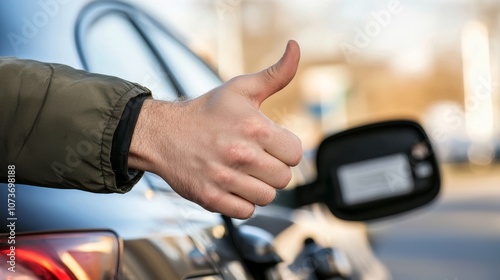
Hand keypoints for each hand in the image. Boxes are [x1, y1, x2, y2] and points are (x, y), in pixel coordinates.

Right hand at [128, 40, 301, 218]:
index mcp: (256, 128)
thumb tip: (296, 47)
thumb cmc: (207, 111)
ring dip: (258, 186)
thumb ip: (276, 74)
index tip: (270, 144)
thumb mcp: (242, 88)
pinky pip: (246, 211)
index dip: (285, 149)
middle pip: (284, 178)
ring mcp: (225, 179)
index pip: (296, 153)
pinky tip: (231, 185)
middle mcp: (242, 155)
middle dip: (272, 168)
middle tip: (255, 158)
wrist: (164, 133)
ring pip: (267, 197)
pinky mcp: (211, 198)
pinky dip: (242, 202)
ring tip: (243, 171)